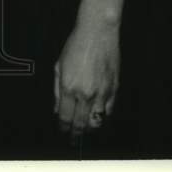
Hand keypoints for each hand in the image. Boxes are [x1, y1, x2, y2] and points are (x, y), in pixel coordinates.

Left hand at [53, 19, 119, 140]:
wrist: (98, 32)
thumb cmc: (76, 46)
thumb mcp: (59, 66)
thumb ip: (57, 91)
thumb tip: (58, 110)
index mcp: (69, 87)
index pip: (66, 117)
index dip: (64, 128)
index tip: (63, 132)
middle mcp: (86, 93)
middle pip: (81, 123)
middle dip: (76, 134)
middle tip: (73, 139)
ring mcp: (102, 92)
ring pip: (97, 121)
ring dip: (89, 128)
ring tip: (85, 130)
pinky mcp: (114, 89)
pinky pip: (109, 110)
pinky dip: (102, 116)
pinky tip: (97, 117)